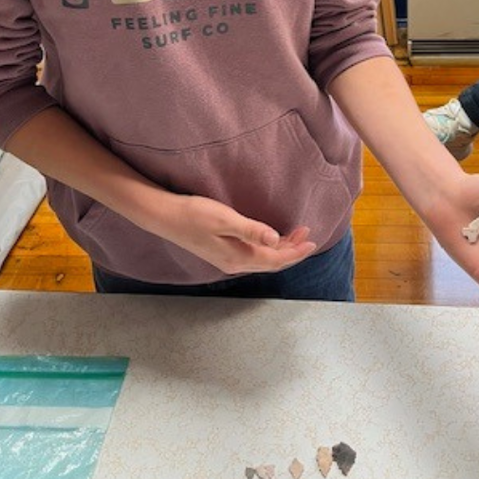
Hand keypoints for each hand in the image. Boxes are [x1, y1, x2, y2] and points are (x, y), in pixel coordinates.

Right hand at [160, 194, 317, 276]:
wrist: (165, 216)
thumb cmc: (194, 214)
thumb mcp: (225, 219)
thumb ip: (251, 230)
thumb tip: (276, 240)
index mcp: (237, 258)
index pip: (275, 260)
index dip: (295, 252)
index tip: (312, 241)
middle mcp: (234, 263)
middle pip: (271, 262)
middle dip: (292, 250)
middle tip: (308, 233)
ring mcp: (228, 259)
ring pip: (263, 258)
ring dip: (280, 247)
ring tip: (296, 233)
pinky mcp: (222, 251)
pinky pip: (253, 253)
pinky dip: (267, 246)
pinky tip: (271, 237)